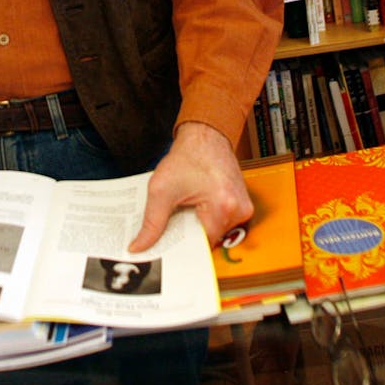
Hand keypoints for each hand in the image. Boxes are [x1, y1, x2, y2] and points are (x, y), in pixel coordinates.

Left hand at [129, 121, 251, 252]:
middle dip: (190, 236)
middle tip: (172, 227)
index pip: (202, 246)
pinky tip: (196, 208)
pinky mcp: (242, 204)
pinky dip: (208, 218)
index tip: (167, 249)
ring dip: (200, 226)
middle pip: (210, 240)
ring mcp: (244, 207)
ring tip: (186, 211)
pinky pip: (223, 221)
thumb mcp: (161, 190)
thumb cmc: (187, 157)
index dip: (183, 247)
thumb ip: (151, 223)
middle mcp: (239, 210)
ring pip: (217, 232)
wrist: (205, 135)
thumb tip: (140, 247)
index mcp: (223, 206)